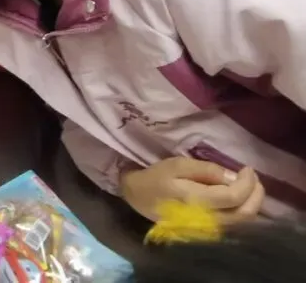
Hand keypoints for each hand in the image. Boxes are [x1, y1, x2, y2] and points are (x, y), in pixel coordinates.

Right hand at [120, 158, 265, 221]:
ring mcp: (208, 228)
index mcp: (196, 200)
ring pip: (243, 221)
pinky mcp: (208, 230)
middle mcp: (206, 219)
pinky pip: (235, 223)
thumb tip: (233, 176)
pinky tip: (238, 197)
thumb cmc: (156, 177)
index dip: (247, 182)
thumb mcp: (177, 165)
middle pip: (245, 213)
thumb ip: (206, 169)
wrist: (138, 197)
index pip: (234, 196)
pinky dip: (243, 210)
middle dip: (256, 194)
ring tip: (248, 185)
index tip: (247, 168)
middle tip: (252, 177)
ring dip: (252, 202)